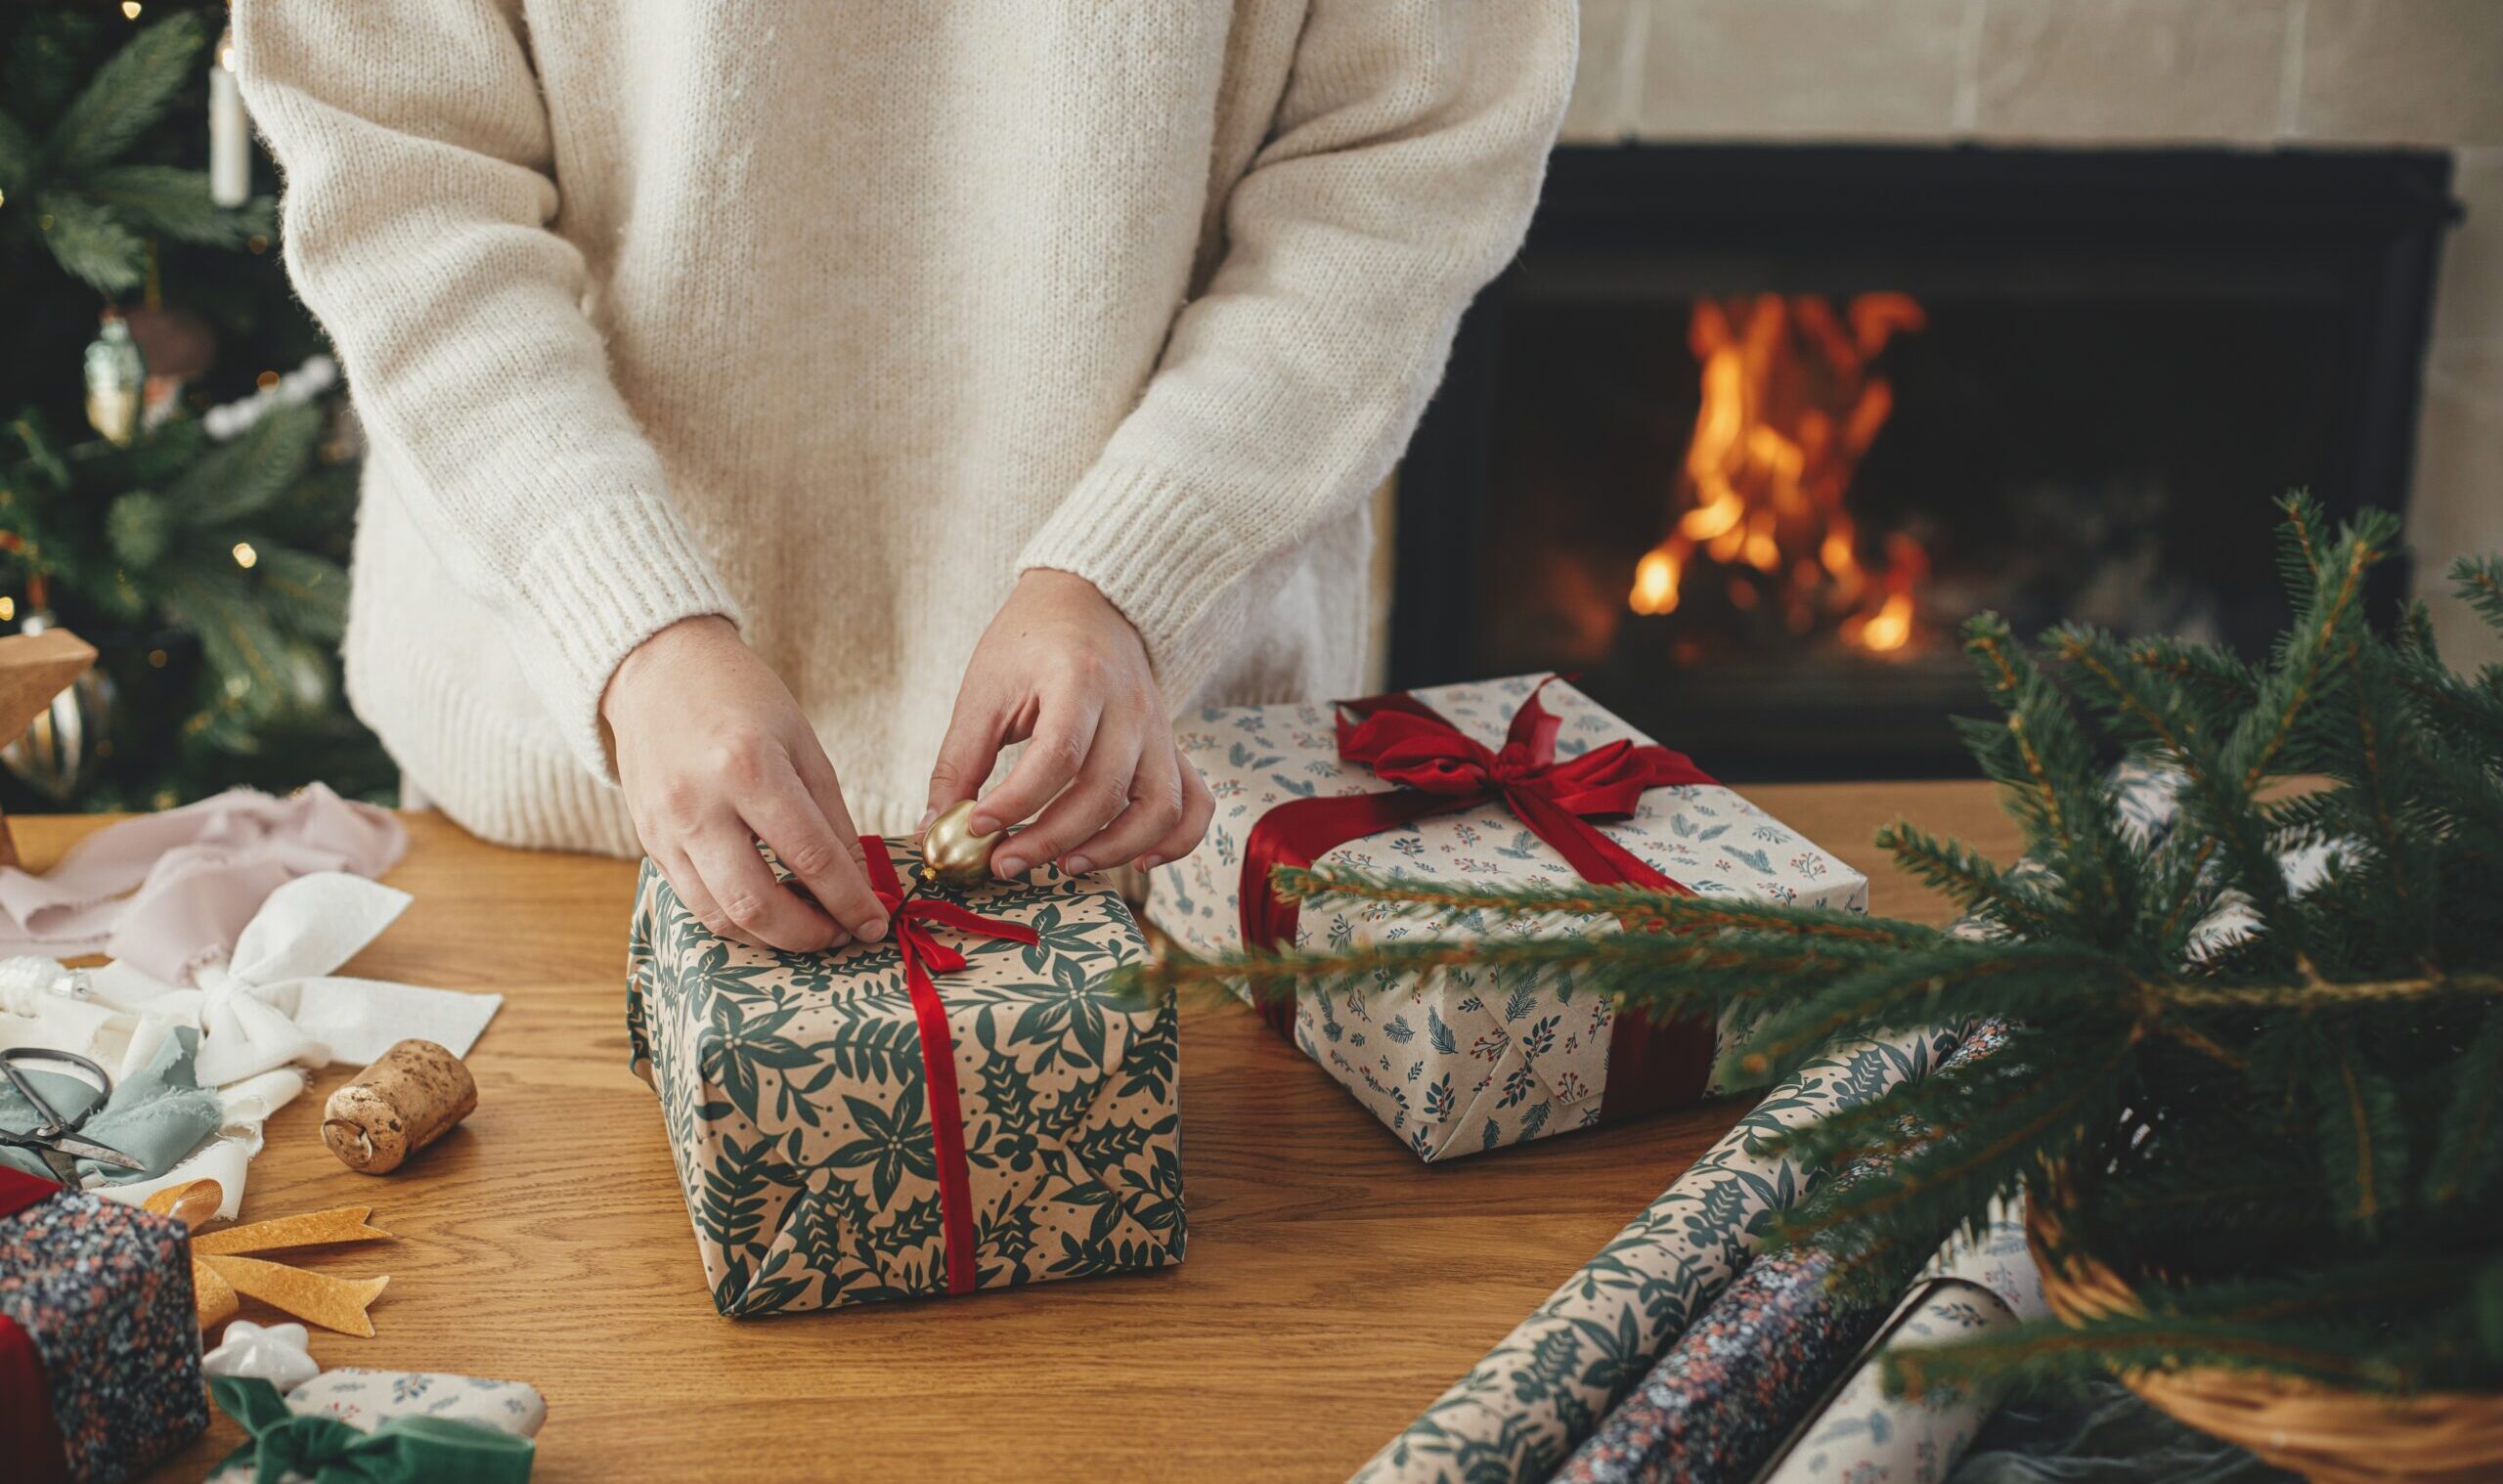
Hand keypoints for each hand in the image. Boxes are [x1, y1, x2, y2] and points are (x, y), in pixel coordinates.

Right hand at [603, 616, 888, 951]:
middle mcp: (699, 805)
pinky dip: (734, 918)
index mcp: (748, 768)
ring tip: (808, 928)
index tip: (874, 923)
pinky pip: (693, 901)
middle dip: (809, 934)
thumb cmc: (739, 696)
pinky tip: (767, 912)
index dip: (849, 900)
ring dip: (771, 938)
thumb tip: (856, 880)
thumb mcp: (801, 741)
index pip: (810, 856)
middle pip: (757, 903)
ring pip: (720, 915)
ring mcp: (664, 828)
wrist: (657, 667)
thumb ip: (831, 815)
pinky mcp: (647, 841)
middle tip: (841, 934)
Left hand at [927, 570, 1212, 877]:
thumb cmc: (1029, 643)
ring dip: (1113, 850)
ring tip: (1064, 866)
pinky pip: (1192, 805)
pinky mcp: (1171, 749)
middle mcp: (1131, 706)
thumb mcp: (984, 690)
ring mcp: (1159, 730)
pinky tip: (1136, 862)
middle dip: (1051, 838)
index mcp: (1079, 678)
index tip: (977, 827)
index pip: (1057, 755)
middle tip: (1006, 862)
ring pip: (1157, 808)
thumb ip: (960, 761)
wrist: (1086, 601)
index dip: (1016, 802)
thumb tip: (935, 827)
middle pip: (1104, 790)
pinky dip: (1174, 842)